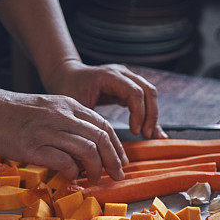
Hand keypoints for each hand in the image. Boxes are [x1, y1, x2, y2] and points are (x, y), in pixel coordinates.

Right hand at [0, 88, 126, 182]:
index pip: (103, 126)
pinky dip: (73, 172)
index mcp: (68, 105)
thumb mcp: (48, 107)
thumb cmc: (13, 112)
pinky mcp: (33, 146)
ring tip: (95, 179)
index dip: (116, 146)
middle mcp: (62, 116)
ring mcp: (48, 131)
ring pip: (87, 150)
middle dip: (114, 161)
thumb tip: (85, 148)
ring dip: (96, 169)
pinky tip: (72, 177)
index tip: (121, 162)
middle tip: (117, 176)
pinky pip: (64, 161)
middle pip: (100, 139)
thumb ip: (68, 122)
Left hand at [46, 60, 165, 138]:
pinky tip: (153, 131)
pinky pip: (145, 98)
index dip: (138, 113)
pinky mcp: (128, 85)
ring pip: (150, 93)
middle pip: (148, 91)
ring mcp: (127, 77)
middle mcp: (121, 73)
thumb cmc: (67, 89)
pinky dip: (149, 115)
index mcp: (108, 76)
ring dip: (152, 115)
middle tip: (146, 135)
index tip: (135, 132)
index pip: (134, 92)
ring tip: (151, 136)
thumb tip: (101, 146)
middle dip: (150, 115)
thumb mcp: (75, 106)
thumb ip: (89, 121)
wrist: (66, 75)